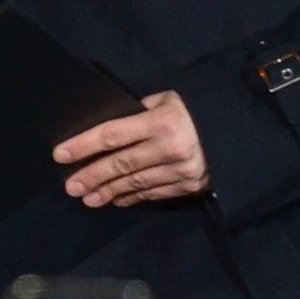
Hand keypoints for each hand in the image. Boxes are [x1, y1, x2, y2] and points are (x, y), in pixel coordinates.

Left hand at [56, 91, 208, 207]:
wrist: (239, 130)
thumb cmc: (194, 109)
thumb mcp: (167, 99)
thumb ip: (138, 111)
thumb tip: (107, 125)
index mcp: (162, 122)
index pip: (113, 135)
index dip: (84, 145)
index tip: (60, 154)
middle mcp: (172, 148)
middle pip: (122, 164)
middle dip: (92, 176)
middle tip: (70, 187)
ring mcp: (183, 171)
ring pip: (136, 183)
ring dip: (109, 191)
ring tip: (87, 198)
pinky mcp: (191, 186)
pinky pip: (154, 193)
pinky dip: (133, 197)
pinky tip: (116, 199)